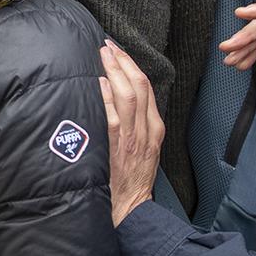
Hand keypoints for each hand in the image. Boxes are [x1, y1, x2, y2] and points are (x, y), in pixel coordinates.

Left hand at [98, 42, 161, 226]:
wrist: (131, 210)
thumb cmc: (130, 180)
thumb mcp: (142, 150)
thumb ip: (133, 126)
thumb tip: (114, 99)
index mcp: (155, 129)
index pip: (147, 88)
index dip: (132, 66)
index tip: (119, 51)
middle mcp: (147, 131)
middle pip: (140, 86)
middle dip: (124, 62)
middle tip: (108, 45)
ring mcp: (133, 139)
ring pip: (129, 97)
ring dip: (115, 72)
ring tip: (103, 55)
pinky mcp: (119, 149)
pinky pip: (114, 119)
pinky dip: (108, 99)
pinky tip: (100, 83)